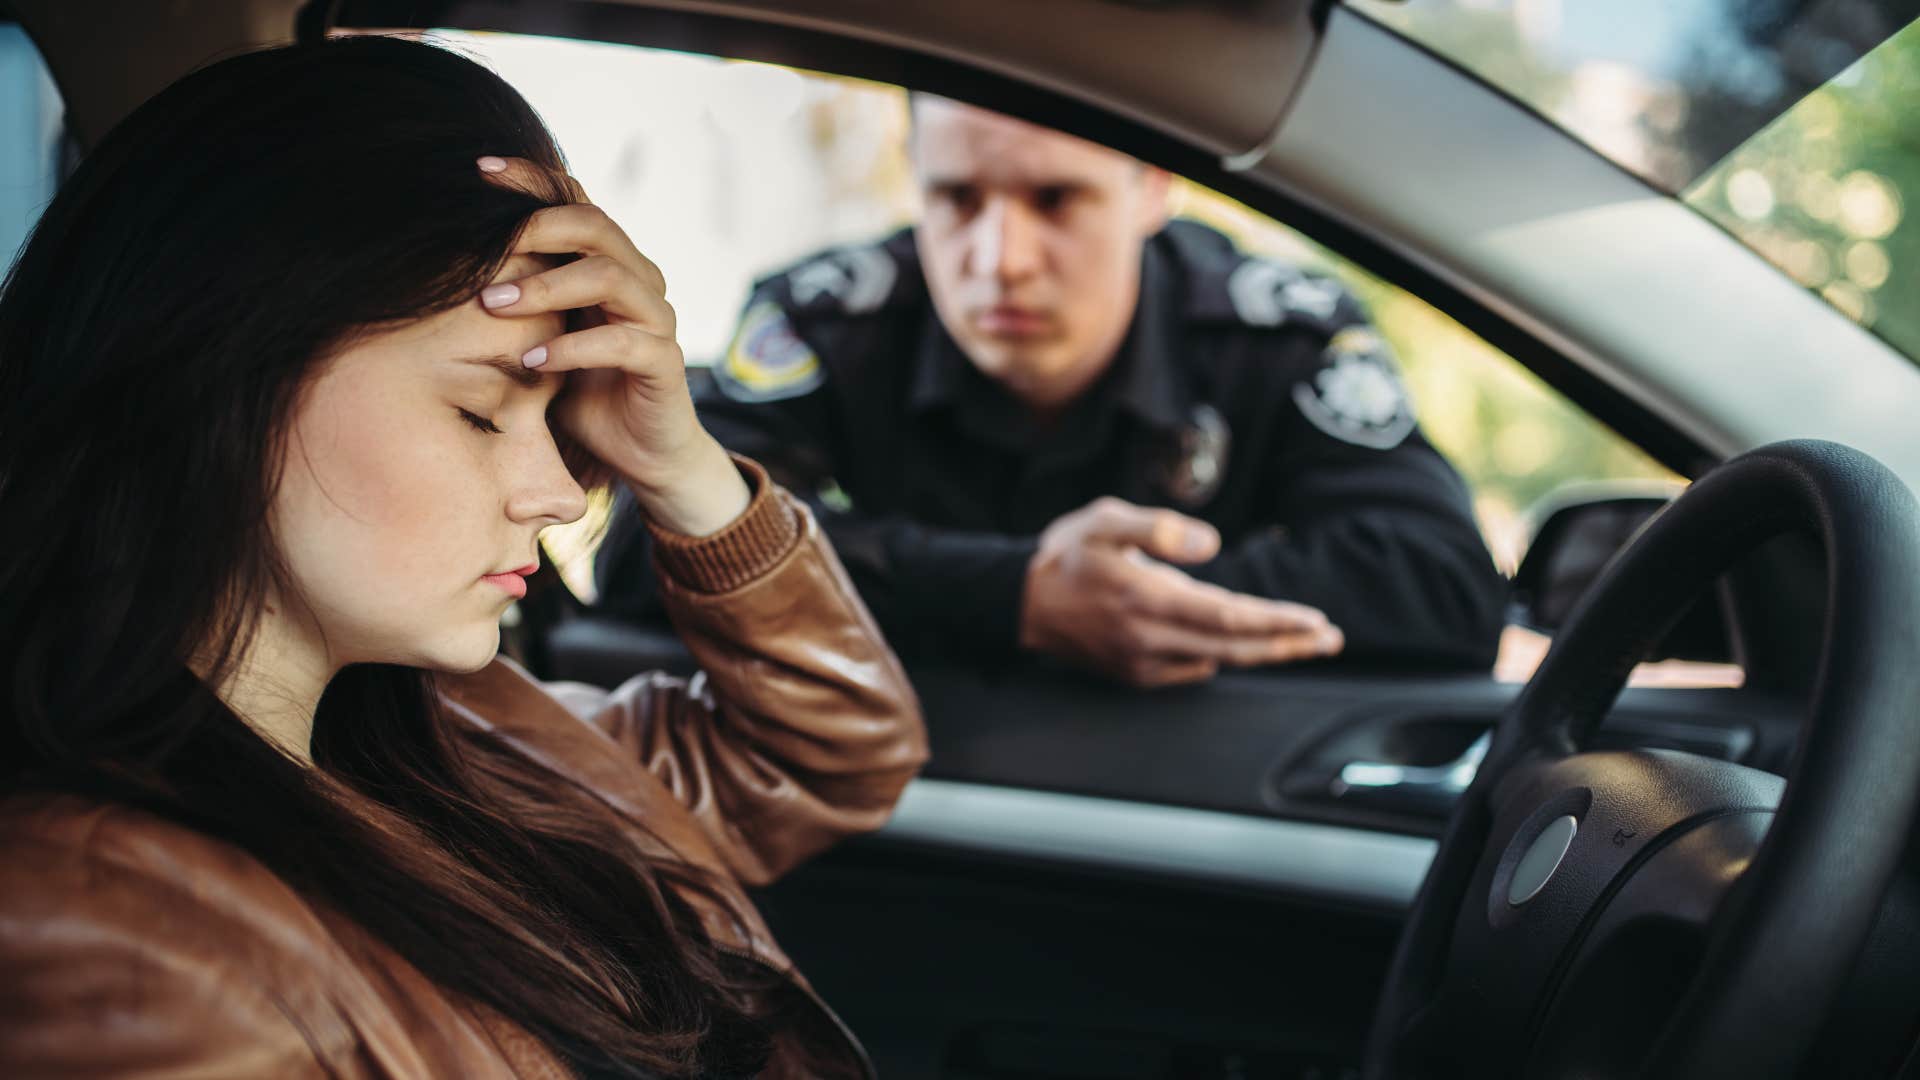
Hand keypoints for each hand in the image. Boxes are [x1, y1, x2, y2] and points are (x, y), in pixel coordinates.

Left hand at [476, 156, 747, 536]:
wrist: (637, 452)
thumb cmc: (579, 390)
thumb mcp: (538, 334)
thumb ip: (514, 295)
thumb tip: (441, 257)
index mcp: (608, 263)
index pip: (574, 201)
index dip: (531, 179)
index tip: (478, 171)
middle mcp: (639, 280)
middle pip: (596, 225)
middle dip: (536, 227)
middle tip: (485, 248)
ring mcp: (656, 319)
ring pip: (611, 277)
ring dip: (546, 287)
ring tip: (493, 306)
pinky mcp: (664, 363)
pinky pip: (624, 344)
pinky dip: (573, 349)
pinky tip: (532, 362)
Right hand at [1020, 497, 1343, 686]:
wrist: (1020, 602)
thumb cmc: (1067, 554)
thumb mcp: (1105, 520)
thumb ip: (1158, 527)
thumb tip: (1210, 544)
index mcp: (1146, 598)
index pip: (1228, 616)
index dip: (1276, 622)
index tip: (1315, 621)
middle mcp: (1148, 639)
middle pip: (1235, 648)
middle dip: (1287, 645)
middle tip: (1330, 639)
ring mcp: (1142, 663)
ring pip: (1219, 662)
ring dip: (1263, 653)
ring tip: (1302, 642)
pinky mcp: (1135, 676)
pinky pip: (1192, 670)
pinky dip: (1223, 658)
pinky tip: (1242, 645)